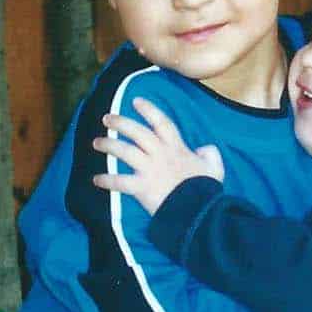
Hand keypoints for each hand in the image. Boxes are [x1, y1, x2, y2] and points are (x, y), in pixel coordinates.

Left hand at [92, 96, 224, 214]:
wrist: (198, 210)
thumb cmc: (207, 190)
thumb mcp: (215, 168)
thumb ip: (210, 154)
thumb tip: (204, 148)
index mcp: (177, 148)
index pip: (161, 122)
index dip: (148, 109)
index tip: (135, 101)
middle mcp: (160, 154)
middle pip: (137, 132)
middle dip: (120, 122)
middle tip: (106, 118)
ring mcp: (149, 170)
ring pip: (124, 151)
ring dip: (109, 145)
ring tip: (96, 142)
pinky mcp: (142, 187)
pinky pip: (120, 182)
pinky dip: (107, 180)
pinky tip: (96, 180)